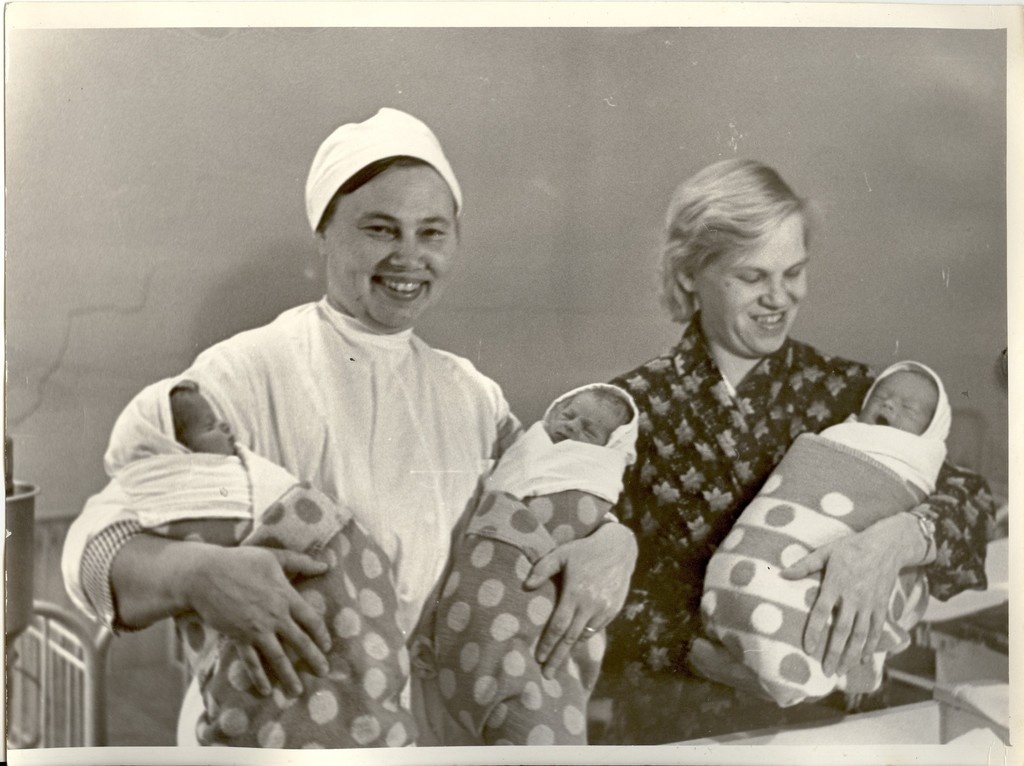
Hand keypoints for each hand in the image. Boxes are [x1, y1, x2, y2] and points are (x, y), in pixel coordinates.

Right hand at [184, 545, 332, 695]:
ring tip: (297, 691)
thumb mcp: (274, 556)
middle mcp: (275, 616)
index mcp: (286, 596)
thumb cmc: (240, 561)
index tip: (327, 646)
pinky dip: (258, 676)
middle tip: (323, 672)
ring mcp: (257, 629)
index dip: (321, 634)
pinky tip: (266, 689)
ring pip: (278, 657)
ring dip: (289, 675)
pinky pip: (251, 661)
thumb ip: (301, 562)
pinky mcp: (238, 637)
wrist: (205, 575)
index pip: (311, 620)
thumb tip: (327, 564)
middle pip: (300, 642)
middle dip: (313, 659)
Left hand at [524, 523, 636, 678]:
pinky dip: (584, 637)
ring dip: (570, 649)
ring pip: (584, 636)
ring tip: (558, 661)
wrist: (619, 549)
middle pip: (570, 638)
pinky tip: (575, 641)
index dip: (548, 644)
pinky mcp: (614, 610)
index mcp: (575, 593)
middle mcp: (590, 605)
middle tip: (546, 675)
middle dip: (557, 658)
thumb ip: (543, 569)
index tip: (538, 658)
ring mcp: (604, 609)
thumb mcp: (561, 553)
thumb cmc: (585, 550)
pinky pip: (596, 629)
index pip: (558, 626)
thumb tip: (526, 586)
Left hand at [781, 513, 923, 675]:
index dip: (815, 632)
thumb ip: (805, 565)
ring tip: (842, 671)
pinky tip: (864, 660)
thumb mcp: (826, 551)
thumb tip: (782, 574)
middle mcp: (853, 597)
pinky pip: (877, 630)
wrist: (886, 545)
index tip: (808, 649)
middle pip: (843, 630)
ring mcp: (869, 603)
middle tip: (826, 672)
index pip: (821, 612)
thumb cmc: (851, 547)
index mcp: (836, 584)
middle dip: (835, 653)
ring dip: (852, 655)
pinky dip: (871, 646)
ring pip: (860, 635)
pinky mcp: (882, 606)